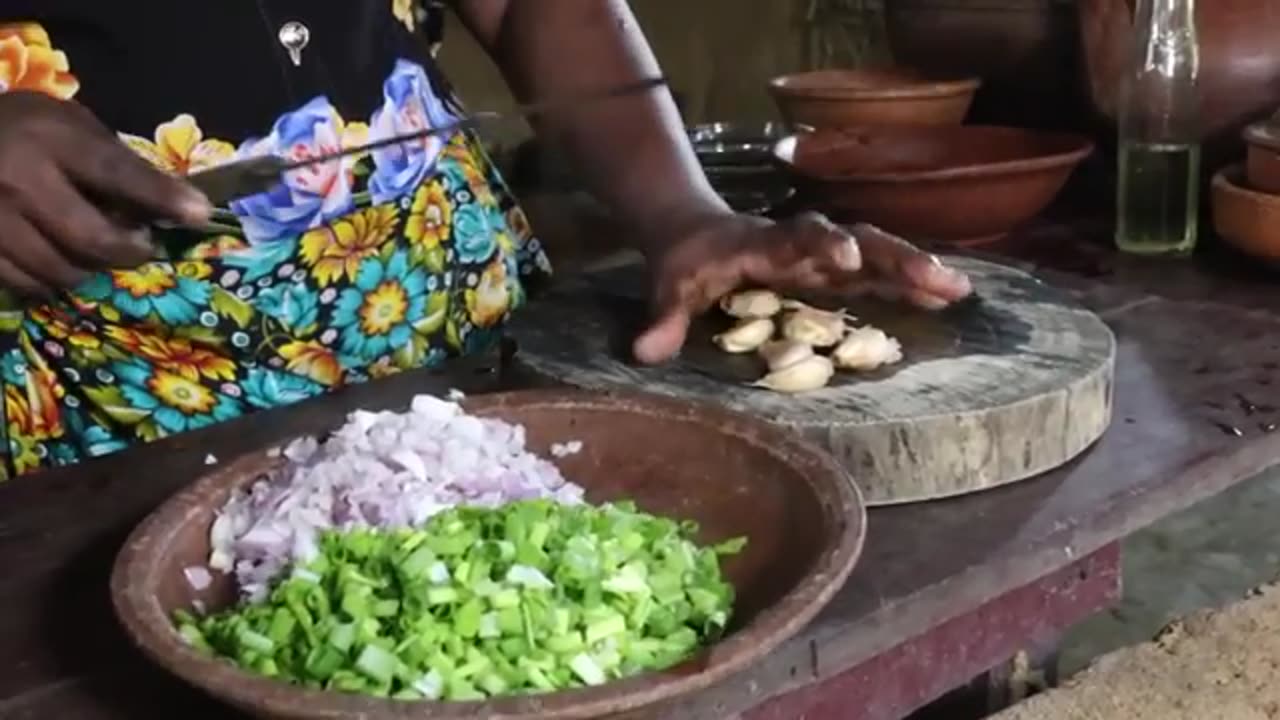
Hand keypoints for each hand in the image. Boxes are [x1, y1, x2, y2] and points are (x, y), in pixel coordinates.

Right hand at [0, 91, 211, 295]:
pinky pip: (26, 283)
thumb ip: (113, 159)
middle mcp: (18, 179)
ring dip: (92, 270)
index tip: (200, 215)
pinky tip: (60, 264)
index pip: (117, 173)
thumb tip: (169, 200)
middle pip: (92, 237)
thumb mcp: (67, 124)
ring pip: (61, 269)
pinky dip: (52, 281)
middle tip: (143, 248)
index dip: (162, 197)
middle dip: (129, 251)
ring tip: (98, 255)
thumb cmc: (20, 129)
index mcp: (49, 138)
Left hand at [633, 211, 972, 364]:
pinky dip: (910, 281)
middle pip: (854, 240)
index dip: (819, 245)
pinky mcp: (834, 265)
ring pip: (876, 252)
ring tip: (957, 290)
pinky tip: (946, 297)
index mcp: (761, 242)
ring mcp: (822, 252)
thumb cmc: (684, 261)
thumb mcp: (668, 285)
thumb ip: (663, 317)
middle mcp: (801, 242)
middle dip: (893, 257)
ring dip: (914, 268)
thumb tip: (646, 352)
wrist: (694, 230)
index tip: (844, 257)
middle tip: (934, 277)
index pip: (794, 239)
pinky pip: (877, 270)